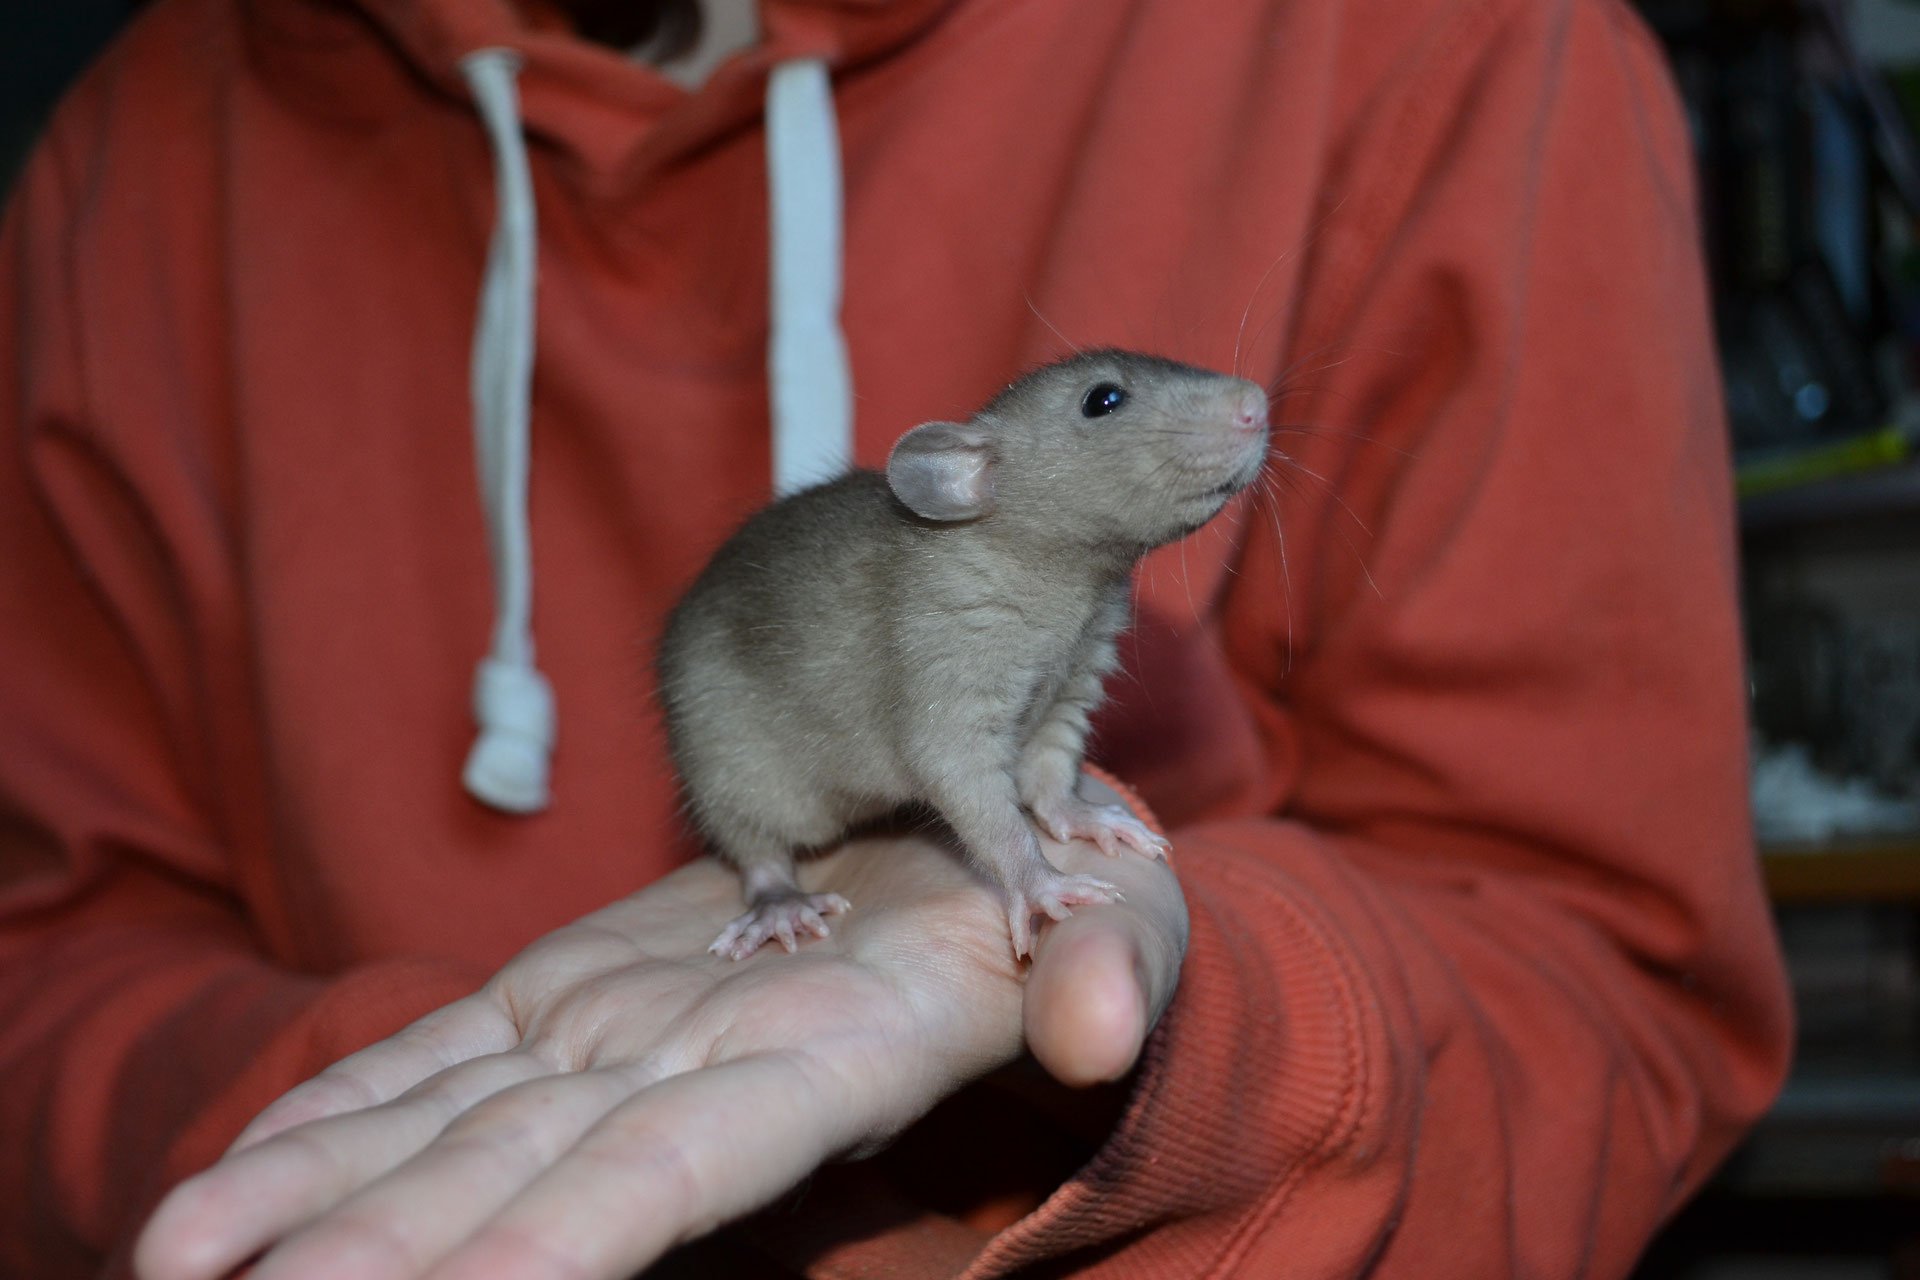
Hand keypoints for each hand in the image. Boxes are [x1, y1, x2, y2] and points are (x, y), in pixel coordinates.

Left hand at [135, 794, 1186, 1279]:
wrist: (991, 860)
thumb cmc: (1077, 906)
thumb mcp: (1128, 916)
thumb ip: (1113, 962)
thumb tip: (1097, 1020)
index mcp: (829, 1062)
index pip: (679, 1163)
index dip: (571, 1230)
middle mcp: (703, 1072)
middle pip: (520, 1177)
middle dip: (384, 1250)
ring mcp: (624, 1036)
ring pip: (450, 1129)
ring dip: (314, 1201)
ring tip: (177, 1264)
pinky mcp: (579, 991)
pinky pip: (441, 1059)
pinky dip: (338, 1114)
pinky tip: (230, 1184)